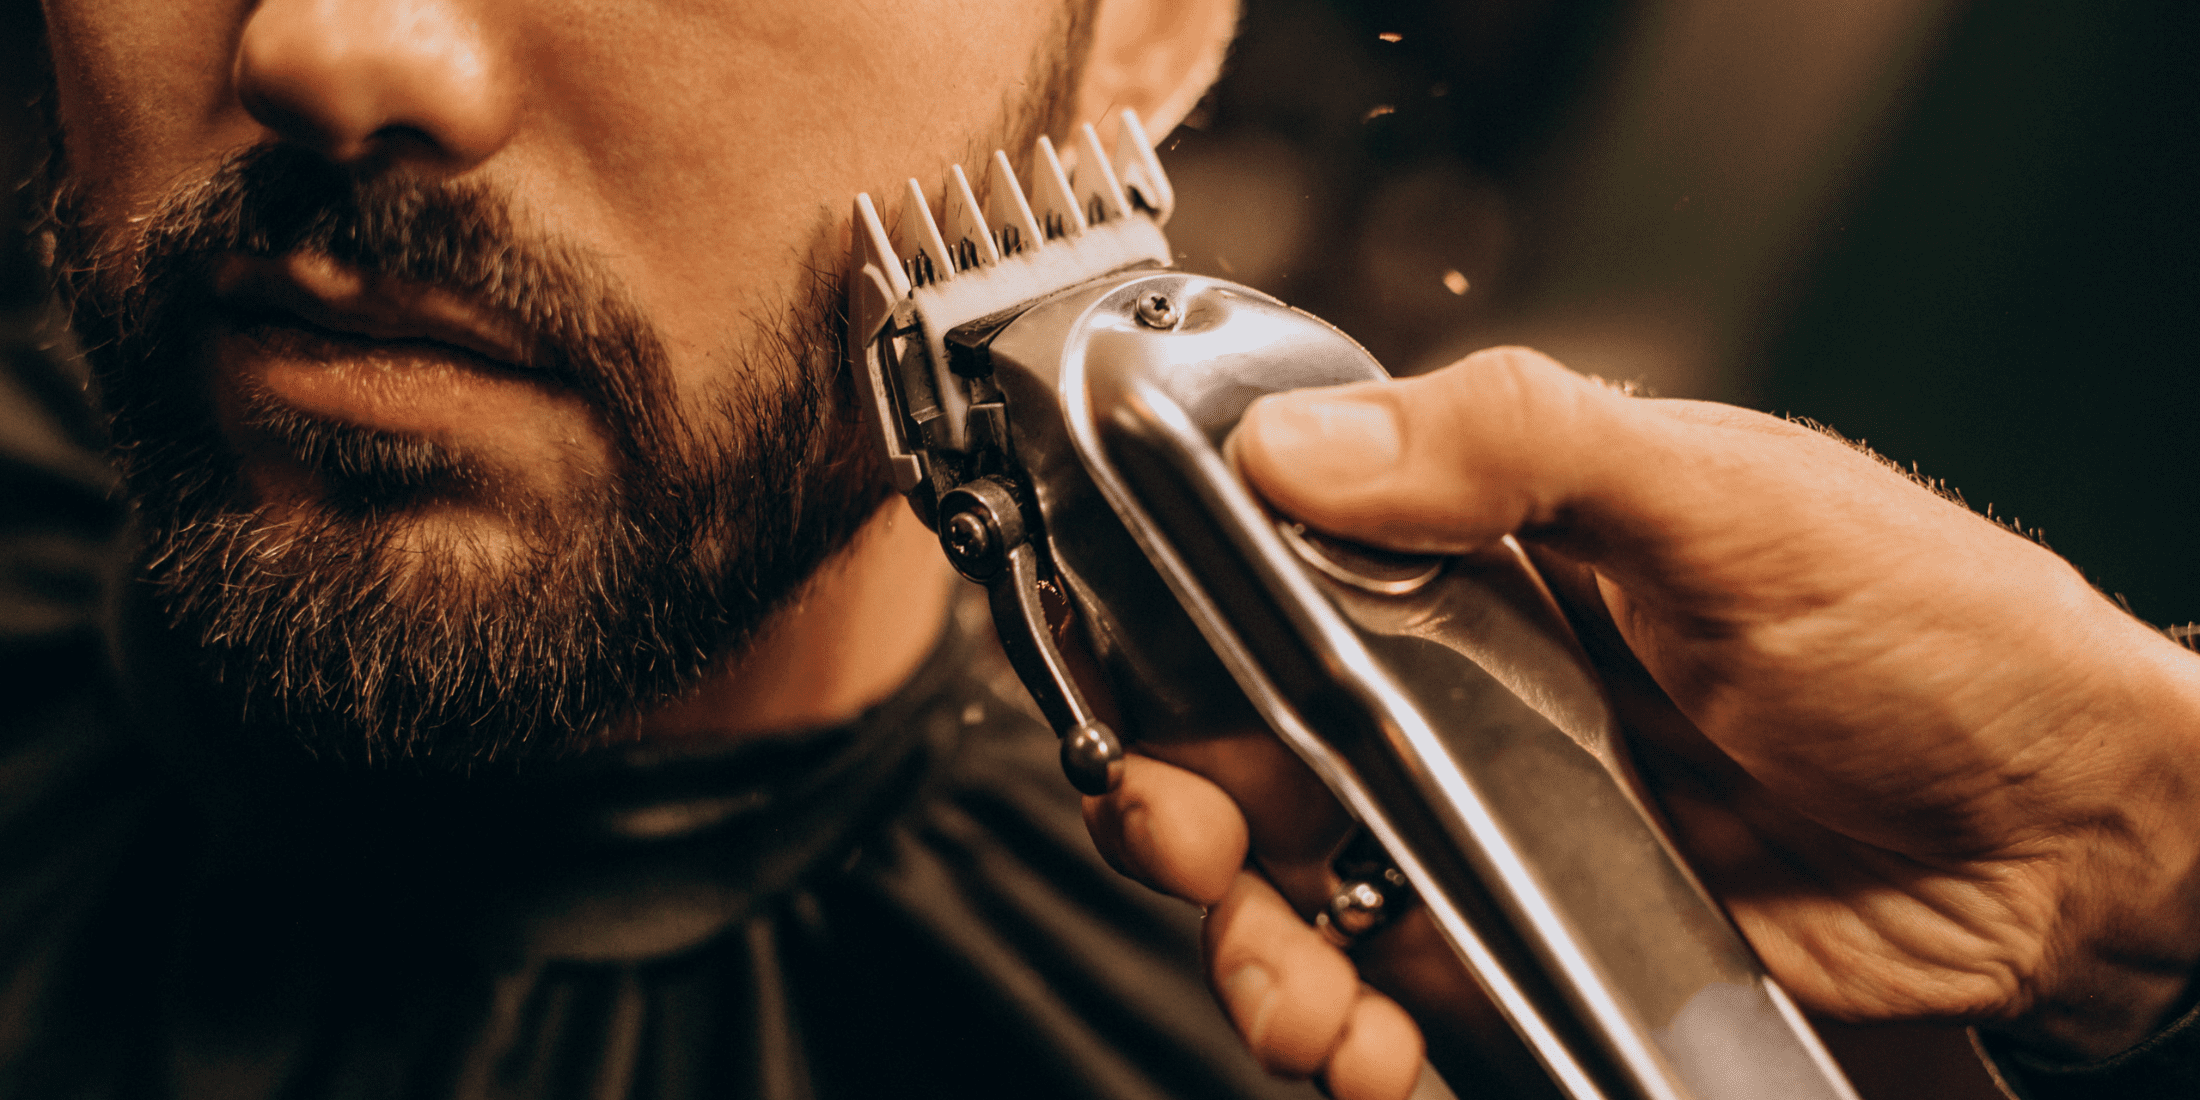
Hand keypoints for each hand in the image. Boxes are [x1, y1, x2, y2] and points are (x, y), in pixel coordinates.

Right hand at [1083, 347, 2199, 1097]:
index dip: (1176, 636)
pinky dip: (1351, 1035)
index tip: (1136, 691)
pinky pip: (1392, 990)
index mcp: (1483, 550)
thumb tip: (1304, 446)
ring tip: (1300, 1000)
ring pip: (1296, 887)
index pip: (1267, 574)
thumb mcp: (1724, 499)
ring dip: (1254, 950)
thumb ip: (1515, 448)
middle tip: (1187, 845)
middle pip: (1245, 749)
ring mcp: (1493, 818)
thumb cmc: (1934, 634)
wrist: (2072, 838)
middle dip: (1180, 812)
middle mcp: (1465, 684)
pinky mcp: (1533, 934)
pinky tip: (1369, 1052)